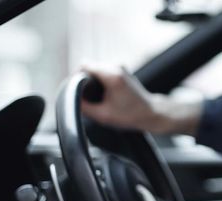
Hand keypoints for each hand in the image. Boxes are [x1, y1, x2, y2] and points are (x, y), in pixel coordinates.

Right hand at [80, 66, 202, 134]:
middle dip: (84, 79)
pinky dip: (100, 80)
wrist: (151, 113)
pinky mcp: (122, 70)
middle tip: (85, 96)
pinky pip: (103, 71)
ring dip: (92, 80)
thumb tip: (70, 99)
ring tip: (95, 96)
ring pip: (96, 68)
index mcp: (112, 75)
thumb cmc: (130, 115)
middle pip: (89, 66)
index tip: (75, 89)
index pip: (84, 65)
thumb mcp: (103, 115)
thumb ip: (84, 107)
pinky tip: (102, 94)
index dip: (75, 76)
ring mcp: (121, 67)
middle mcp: (117, 66)